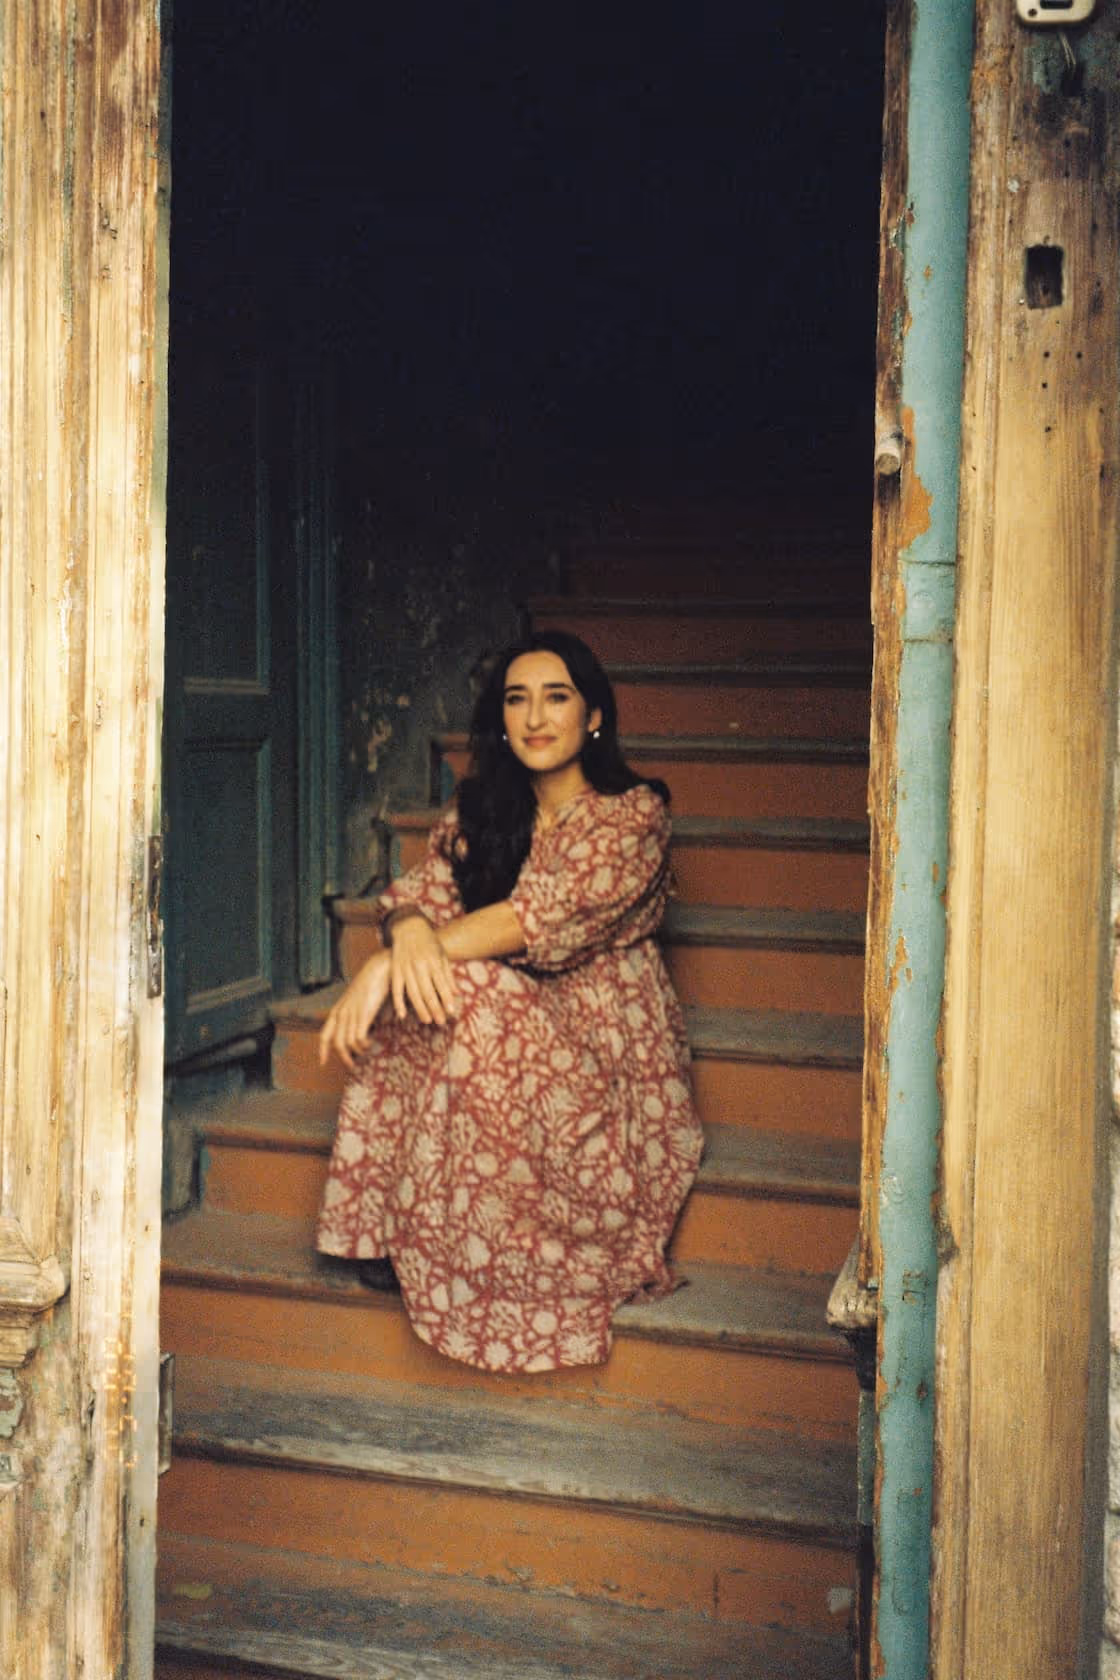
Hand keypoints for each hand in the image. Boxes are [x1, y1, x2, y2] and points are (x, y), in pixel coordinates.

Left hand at [318, 951, 391, 1072]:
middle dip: (344, 1058)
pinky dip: (365, 1045)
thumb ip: (362, 1014)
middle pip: (336, 1043)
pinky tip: (372, 1043)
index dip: (323, 1050)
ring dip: (358, 1052)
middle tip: (353, 1066)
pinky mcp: (362, 1014)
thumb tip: (372, 1028)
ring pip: (347, 1043)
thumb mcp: (361, 1000)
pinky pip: (358, 1038)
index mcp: (338, 1010)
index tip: (323, 1063)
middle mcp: (341, 1013)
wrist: (379, 968)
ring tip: (368, 1051)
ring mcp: (351, 1014)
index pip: (325, 1034)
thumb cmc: (373, 983)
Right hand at [389, 913, 459, 1025]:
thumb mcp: (442, 955)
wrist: (409, 927)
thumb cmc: (429, 943)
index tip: (451, 1012)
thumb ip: (448, 975)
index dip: (446, 998)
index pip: (441, 983)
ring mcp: (405, 967)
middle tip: (441, 1021)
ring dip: (420, 1009)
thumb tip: (456, 994)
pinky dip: (398, 1003)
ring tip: (427, 1020)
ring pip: (412, 992)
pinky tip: (402, 1015)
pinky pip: (396, 989)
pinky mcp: (395, 970)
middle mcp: (419, 965)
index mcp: (433, 960)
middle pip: (427, 991)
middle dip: (435, 1008)